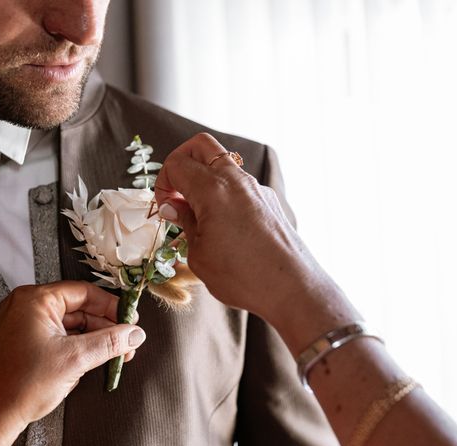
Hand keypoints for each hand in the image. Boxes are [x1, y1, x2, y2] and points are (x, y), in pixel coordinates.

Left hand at [0, 281, 144, 425]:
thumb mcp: (75, 359)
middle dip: (106, 327)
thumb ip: (110, 342)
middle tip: (126, 340)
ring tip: (114, 354)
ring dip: (95, 339)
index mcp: (35, 301)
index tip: (130, 320)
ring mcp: (24, 326)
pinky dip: (79, 347)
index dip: (112, 307)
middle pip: (80, 308)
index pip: (85, 292)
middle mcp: (27, 308)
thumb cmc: (17, 386)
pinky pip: (60, 337)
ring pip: (72, 324)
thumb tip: (133, 334)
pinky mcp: (25, 343)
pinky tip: (94, 360)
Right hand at [154, 133, 320, 321]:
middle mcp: (238, 181)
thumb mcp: (199, 255)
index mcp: (214, 190)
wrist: (293, 289)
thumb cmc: (244, 277)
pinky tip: (224, 225)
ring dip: (205, 178)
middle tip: (177, 193)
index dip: (163, 184)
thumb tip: (174, 206)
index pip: (177, 163)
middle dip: (182, 161)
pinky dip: (225, 193)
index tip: (166, 208)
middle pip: (202, 146)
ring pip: (224, 164)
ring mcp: (258, 189)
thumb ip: (185, 223)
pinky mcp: (271, 202)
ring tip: (199, 213)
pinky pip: (242, 185)